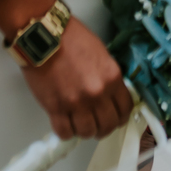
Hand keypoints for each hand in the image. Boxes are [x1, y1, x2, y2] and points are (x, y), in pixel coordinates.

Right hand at [17, 15, 133, 140]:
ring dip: (84, 130)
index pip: (125, 109)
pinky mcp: (55, 109)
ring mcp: (76, 103)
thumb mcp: (101, 55)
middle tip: (97, 123)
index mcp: (112, 78)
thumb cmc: (72, 40)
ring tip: (79, 122)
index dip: (120, 117)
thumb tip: (111, 96)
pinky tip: (65, 123)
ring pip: (87, 132)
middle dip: (103, 127)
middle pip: (108, 126)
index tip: (115, 117)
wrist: (44, 37)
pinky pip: (65, 133)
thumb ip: (108, 78)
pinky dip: (66, 131)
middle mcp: (97, 94)